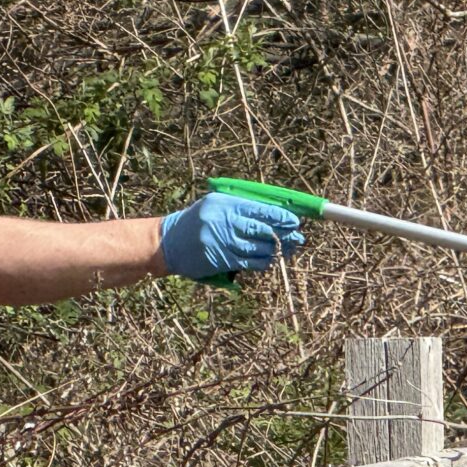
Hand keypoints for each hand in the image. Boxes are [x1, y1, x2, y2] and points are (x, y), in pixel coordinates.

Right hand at [159, 193, 304, 280]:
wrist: (168, 243)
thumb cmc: (197, 222)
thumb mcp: (216, 206)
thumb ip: (241, 209)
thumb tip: (275, 215)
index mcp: (225, 204)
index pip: (260, 209)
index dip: (281, 217)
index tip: (295, 222)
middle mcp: (224, 221)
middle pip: (263, 229)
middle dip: (285, 235)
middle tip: (299, 238)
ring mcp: (221, 241)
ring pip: (258, 248)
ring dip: (277, 251)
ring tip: (288, 250)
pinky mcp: (219, 259)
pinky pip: (248, 263)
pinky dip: (263, 262)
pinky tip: (271, 261)